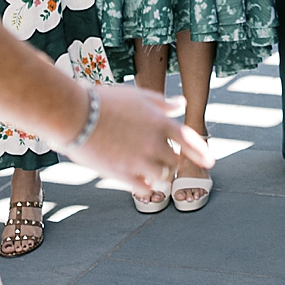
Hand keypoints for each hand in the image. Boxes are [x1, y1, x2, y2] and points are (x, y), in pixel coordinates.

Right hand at [68, 82, 213, 194]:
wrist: (74, 115)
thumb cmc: (104, 101)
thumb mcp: (137, 96)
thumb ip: (162, 103)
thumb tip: (181, 103)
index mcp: (160, 122)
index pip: (189, 140)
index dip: (201, 151)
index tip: (210, 161)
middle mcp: (154, 143)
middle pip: (174, 161)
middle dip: (171, 161)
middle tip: (162, 160)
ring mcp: (139, 161)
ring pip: (162, 176)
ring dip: (159, 174)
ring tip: (150, 171)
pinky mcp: (123, 175)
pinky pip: (145, 188)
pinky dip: (147, 187)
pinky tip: (141, 183)